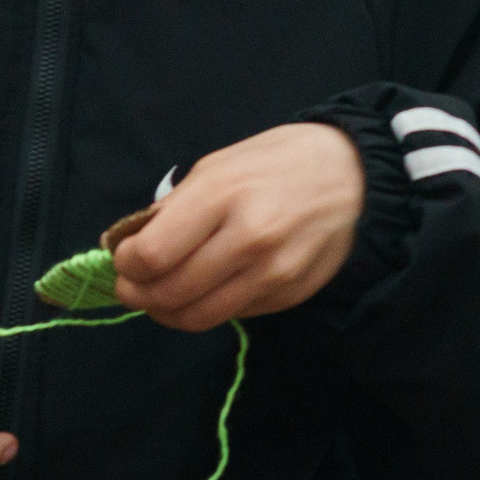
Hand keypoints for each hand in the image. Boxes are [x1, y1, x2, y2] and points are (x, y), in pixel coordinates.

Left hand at [114, 122, 365, 331]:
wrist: (353, 176)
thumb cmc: (276, 162)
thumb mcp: (217, 166)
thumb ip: (174, 209)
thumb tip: (133, 248)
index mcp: (223, 195)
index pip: (151, 256)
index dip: (126, 265)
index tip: (127, 258)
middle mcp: (249, 239)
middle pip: (168, 293)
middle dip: (138, 294)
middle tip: (134, 286)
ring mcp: (273, 273)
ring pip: (197, 317)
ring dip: (167, 312)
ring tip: (163, 296)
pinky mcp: (289, 295)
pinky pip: (232, 316)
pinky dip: (210, 307)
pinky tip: (212, 286)